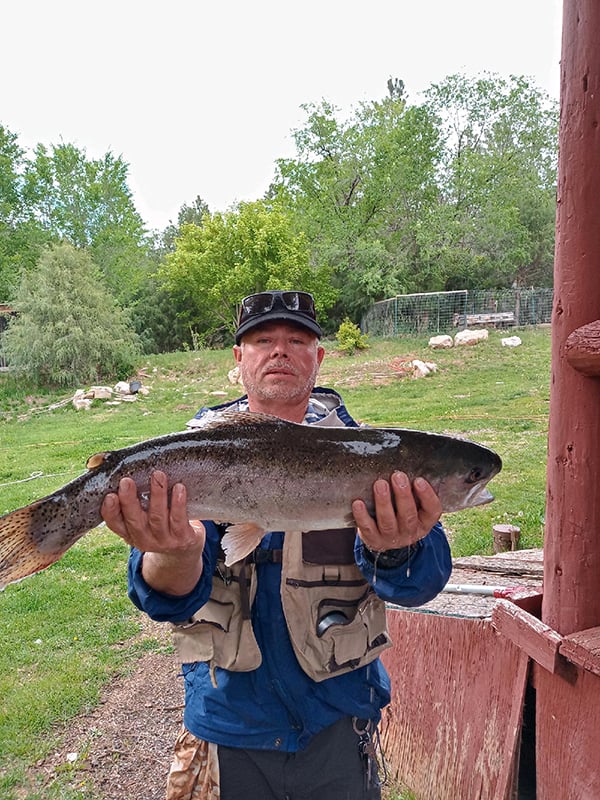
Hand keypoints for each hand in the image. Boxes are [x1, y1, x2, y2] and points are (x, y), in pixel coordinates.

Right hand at [101, 470, 204, 594]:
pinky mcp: (182, 539)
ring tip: (158, 475)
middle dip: (129, 501)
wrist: (183, 549)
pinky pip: (179, 520)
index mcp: (128, 532)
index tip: (109, 495)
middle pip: (134, 521)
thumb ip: (125, 490)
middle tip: (126, 481)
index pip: (114, 523)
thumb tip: (96, 461)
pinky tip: (179, 488)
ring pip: (158, 518)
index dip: (110, 511)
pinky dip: (178, 504)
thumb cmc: (157, 521)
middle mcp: (143, 539)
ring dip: (157, 496)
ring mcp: (163, 541)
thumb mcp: (140, 511)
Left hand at [352, 472, 441, 552]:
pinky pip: (368, 528)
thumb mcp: (413, 504)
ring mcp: (392, 537)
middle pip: (408, 515)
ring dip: (384, 502)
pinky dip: (362, 516)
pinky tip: (358, 503)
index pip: (432, 510)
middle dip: (403, 495)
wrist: (386, 538)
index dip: (427, 496)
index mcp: (424, 521)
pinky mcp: (374, 540)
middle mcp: (410, 532)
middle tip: (398, 476)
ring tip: (380, 484)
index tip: (419, 480)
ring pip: (388, 522)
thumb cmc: (400, 512)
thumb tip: (407, 462)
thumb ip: (412, 489)